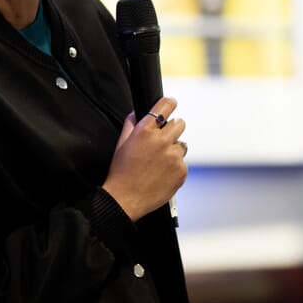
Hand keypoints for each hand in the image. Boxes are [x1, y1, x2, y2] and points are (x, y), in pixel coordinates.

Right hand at [101, 97, 187, 221]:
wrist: (125, 199)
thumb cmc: (121, 173)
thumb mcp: (121, 144)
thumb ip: (130, 124)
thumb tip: (136, 112)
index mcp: (146, 131)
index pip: (165, 106)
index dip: (169, 104)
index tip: (171, 103)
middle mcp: (162, 141)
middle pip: (179, 123)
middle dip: (172, 129)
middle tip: (163, 140)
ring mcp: (174, 156)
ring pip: (181, 145)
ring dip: (173, 150)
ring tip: (158, 163)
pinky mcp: (181, 170)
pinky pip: (182, 162)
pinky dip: (175, 166)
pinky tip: (162, 174)